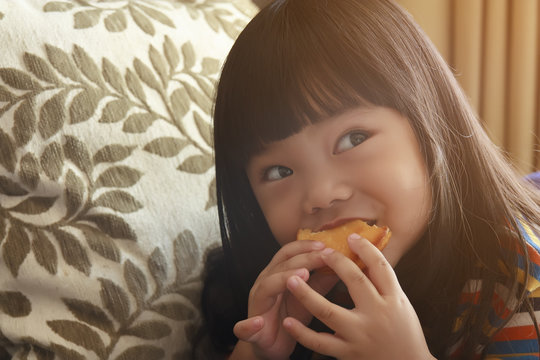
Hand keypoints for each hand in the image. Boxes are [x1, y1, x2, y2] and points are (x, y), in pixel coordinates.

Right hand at [232, 240, 338, 359]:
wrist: (272, 346)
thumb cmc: (290, 318)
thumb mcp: (308, 298)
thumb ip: (321, 282)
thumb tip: (340, 266)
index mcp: (277, 274)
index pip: (288, 253)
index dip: (304, 247)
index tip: (324, 245)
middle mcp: (265, 283)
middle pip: (281, 265)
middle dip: (302, 258)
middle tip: (322, 255)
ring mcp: (257, 304)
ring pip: (267, 286)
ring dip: (282, 280)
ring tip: (302, 275)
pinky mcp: (250, 329)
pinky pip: (245, 327)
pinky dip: (249, 325)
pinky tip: (258, 323)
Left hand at [283, 234, 434, 359]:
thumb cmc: (406, 334)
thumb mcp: (402, 305)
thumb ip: (384, 284)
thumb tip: (364, 258)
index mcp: (394, 300)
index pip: (380, 267)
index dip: (365, 249)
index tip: (351, 237)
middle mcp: (377, 315)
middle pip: (355, 281)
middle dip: (337, 263)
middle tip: (322, 252)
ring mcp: (360, 335)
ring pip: (329, 312)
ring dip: (307, 294)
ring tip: (291, 279)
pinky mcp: (348, 352)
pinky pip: (321, 342)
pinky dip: (303, 333)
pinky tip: (289, 321)